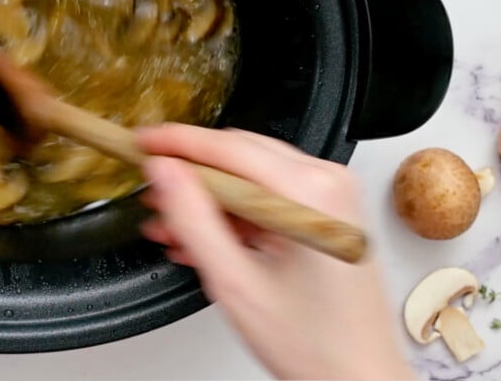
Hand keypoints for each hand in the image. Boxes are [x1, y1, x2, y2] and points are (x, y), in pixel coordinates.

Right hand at [137, 125, 414, 380]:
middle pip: (238, 156)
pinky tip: (200, 238)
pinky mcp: (325, 216)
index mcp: (310, 193)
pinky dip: (231, 214)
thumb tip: (165, 172)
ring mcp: (330, 200)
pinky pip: (266, 198)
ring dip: (206, 199)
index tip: (142, 142)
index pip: (227, 147)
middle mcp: (327, 185)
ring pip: (249, 178)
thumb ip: (192, 219)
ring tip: (168, 224)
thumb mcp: (235, 281)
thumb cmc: (317, 344)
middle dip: (188, 175)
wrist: (358, 380)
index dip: (176, 143)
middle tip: (150, 186)